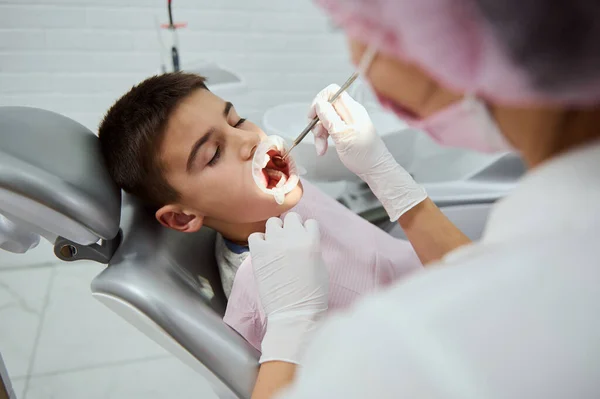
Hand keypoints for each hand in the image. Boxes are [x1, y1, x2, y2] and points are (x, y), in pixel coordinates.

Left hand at [248, 212, 328, 363]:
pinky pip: (255, 236)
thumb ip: (312, 247)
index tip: (303, 240)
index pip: (309, 222)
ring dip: (275, 232)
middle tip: (289, 241)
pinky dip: (259, 242)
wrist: (295, 313)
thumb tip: (303, 239)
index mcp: (312, 241)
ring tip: (276, 246)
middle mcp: (293, 238)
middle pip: (291, 217)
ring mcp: (274, 244)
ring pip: (273, 222)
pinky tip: (264, 252)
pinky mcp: (259, 253)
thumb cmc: (312, 295)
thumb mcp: (320, 265)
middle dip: (291, 227)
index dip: (307, 231)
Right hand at [308, 84, 427, 220]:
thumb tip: (318, 103)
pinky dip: (324, 138)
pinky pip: (330, 128)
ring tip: (321, 148)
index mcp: (352, 109)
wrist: (375, 169)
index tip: (312, 116)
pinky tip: (323, 149)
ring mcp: (348, 121)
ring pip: (326, 119)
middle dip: (318, 121)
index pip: (331, 92)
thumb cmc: (363, 155)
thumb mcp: (342, 136)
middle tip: (317, 135)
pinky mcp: (346, 130)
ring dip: (319, 133)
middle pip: (326, 106)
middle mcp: (350, 112)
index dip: (319, 101)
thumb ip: (329, 117)